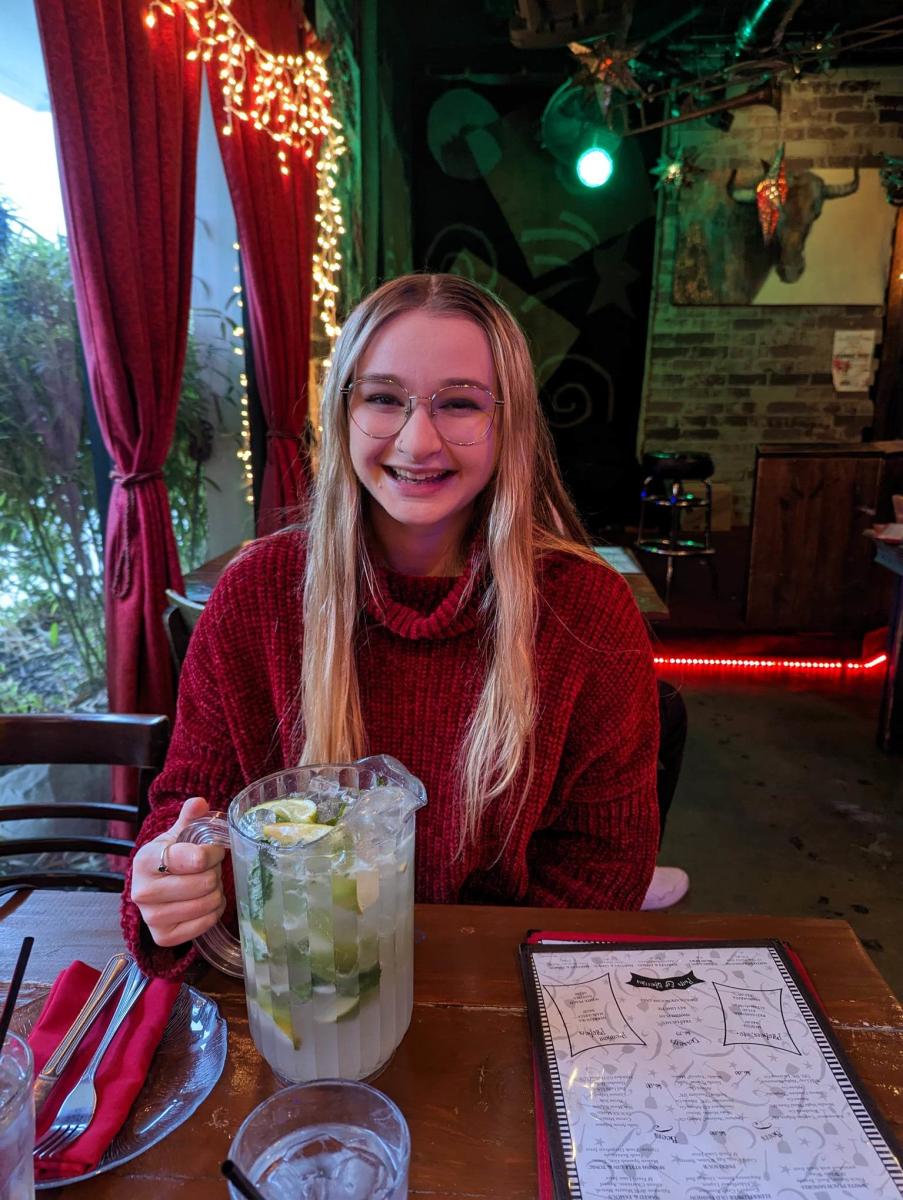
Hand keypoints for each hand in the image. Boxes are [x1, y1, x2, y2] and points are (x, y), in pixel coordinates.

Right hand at [130, 797, 226, 947]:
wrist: (153, 888)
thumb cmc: (170, 858)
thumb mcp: (177, 835)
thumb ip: (189, 817)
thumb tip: (199, 802)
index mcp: (145, 860)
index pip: (196, 858)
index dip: (214, 853)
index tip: (214, 850)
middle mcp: (143, 892)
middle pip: (205, 883)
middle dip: (214, 873)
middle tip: (209, 870)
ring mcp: (151, 917)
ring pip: (208, 904)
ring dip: (216, 892)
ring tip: (206, 884)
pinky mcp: (163, 937)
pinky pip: (205, 924)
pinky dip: (213, 912)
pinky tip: (205, 902)